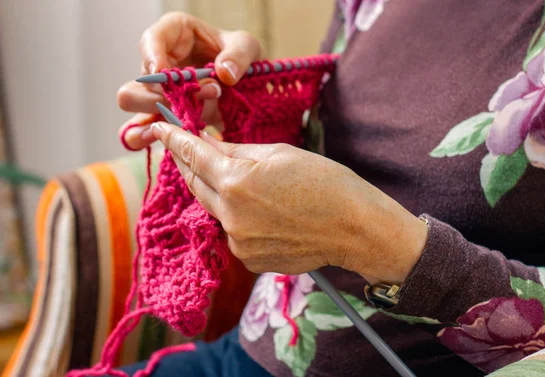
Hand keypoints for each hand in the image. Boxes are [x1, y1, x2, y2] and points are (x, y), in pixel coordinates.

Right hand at [117, 12, 264, 149]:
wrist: (244, 85)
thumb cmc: (239, 57)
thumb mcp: (247, 47)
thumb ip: (239, 55)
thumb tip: (224, 73)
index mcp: (173, 34)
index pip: (151, 41)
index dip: (152, 57)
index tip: (164, 73)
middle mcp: (158, 63)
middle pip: (138, 80)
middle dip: (166, 95)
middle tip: (199, 98)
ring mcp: (156, 91)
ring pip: (132, 102)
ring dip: (160, 115)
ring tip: (187, 121)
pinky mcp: (161, 115)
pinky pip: (138, 129)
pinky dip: (146, 137)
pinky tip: (166, 143)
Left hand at [150, 121, 428, 283]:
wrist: (356, 229)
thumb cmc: (327, 183)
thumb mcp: (281, 154)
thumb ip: (237, 151)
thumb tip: (209, 145)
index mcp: (237, 181)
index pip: (192, 156)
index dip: (174, 139)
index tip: (159, 128)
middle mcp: (230, 215)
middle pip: (196, 184)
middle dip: (191, 165)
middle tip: (193, 150)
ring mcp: (238, 241)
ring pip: (214, 209)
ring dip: (219, 192)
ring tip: (249, 183)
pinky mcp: (248, 259)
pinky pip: (232, 231)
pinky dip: (237, 217)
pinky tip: (265, 211)